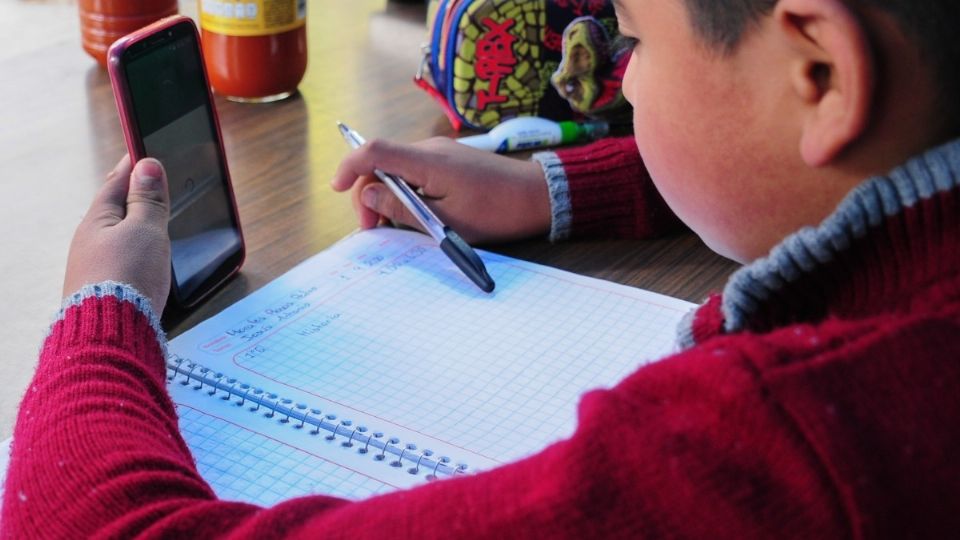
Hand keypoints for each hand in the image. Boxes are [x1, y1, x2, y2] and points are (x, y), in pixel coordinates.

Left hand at [62, 156, 171, 314]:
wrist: (112, 333)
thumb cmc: (126, 276)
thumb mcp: (146, 229)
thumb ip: (148, 199)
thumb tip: (147, 165)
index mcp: (97, 221)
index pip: (116, 183)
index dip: (132, 166)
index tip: (142, 152)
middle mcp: (91, 242)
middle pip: (114, 211)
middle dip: (132, 196)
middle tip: (147, 182)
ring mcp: (96, 267)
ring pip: (118, 237)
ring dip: (134, 226)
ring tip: (150, 218)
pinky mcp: (106, 290)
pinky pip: (122, 260)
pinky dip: (135, 251)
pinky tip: (145, 258)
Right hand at [331, 137, 551, 243]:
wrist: (538, 196)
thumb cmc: (497, 212)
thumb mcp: (446, 221)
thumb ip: (403, 208)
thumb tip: (367, 196)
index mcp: (427, 161)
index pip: (374, 151)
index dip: (349, 167)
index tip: (336, 189)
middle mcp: (430, 150)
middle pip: (381, 163)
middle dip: (368, 195)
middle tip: (374, 229)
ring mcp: (440, 153)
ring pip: (396, 170)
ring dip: (387, 197)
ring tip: (395, 227)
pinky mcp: (449, 162)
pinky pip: (414, 172)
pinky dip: (404, 192)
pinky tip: (413, 216)